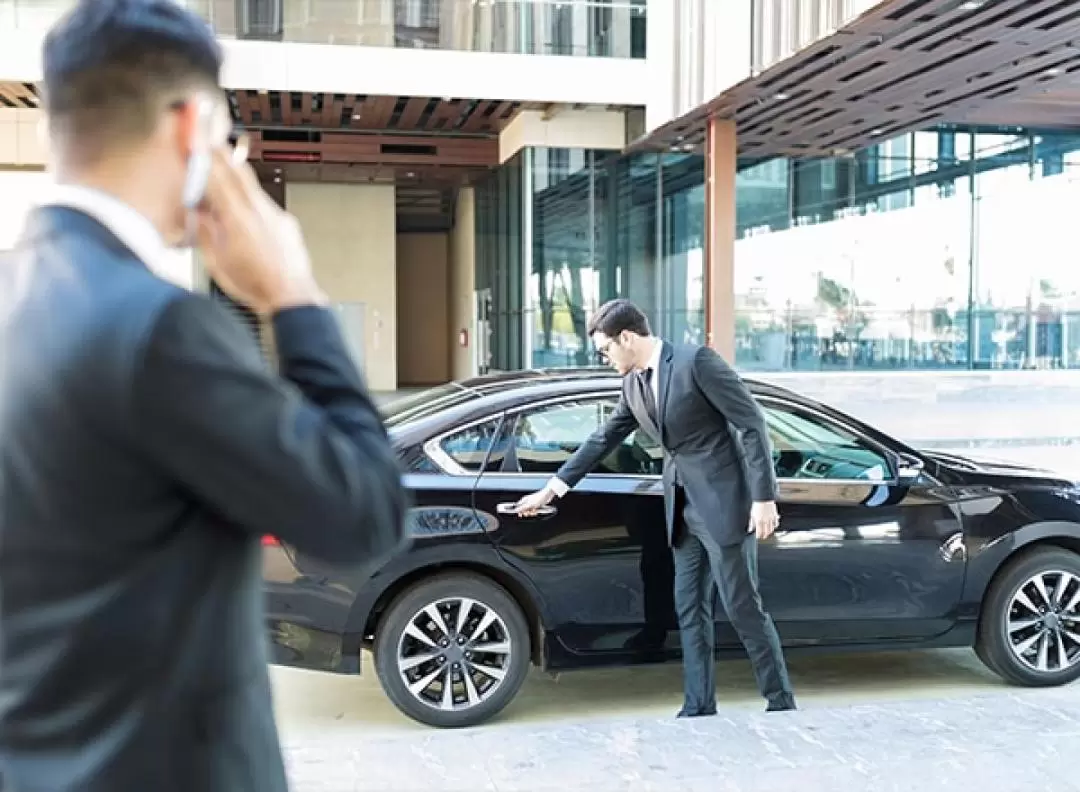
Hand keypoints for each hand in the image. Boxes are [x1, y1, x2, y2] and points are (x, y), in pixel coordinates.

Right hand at [195, 145, 326, 314]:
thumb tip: (198, 212)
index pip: (217, 179)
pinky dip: (252, 198)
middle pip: (238, 173)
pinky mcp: (286, 223)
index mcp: (237, 219)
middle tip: (212, 139)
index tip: (197, 143)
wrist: (291, 296)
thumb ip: (206, 232)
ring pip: (253, 187)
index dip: (206, 158)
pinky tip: (246, 206)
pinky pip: (265, 203)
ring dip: (238, 174)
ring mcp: (275, 215)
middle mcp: (259, 212)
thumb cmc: (257, 285)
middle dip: (223, 155)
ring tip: (227, 164)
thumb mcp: (217, 263)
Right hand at [513, 487, 554, 516]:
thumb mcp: (529, 504)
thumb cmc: (538, 498)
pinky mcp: (536, 506)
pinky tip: (537, 511)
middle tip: (529, 512)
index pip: (519, 507)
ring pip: (529, 511)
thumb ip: (522, 508)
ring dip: (532, 513)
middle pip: (524, 510)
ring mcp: (532, 504)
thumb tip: (516, 510)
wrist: (547, 495)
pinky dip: (535, 512)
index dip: (519, 511)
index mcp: (524, 500)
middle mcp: (527, 502)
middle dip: (527, 512)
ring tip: (534, 511)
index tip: (520, 515)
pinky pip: (534, 511)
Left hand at [749, 501, 779, 539]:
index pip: (759, 532)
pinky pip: (776, 524)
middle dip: (764, 535)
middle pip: (766, 532)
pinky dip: (775, 527)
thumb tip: (749, 529)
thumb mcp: (752, 514)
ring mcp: (771, 519)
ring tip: (767, 534)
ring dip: (769, 532)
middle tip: (762, 537)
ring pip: (771, 529)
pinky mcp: (775, 516)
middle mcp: (765, 521)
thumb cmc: (757, 505)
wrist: (763, 498)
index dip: (758, 536)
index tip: (757, 537)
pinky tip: (773, 527)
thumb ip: (751, 523)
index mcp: (759, 521)